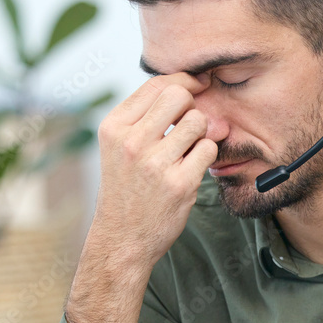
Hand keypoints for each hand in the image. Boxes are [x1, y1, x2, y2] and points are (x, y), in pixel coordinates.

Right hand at [65, 73, 216, 322]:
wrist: (122, 239)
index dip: (185, 82)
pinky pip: (208, 150)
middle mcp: (131, 141)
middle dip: (192, 108)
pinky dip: (205, 157)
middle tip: (188, 128)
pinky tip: (191, 170)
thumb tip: (200, 92)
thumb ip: (151, 117)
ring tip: (186, 153)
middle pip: (180, 97)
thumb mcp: (121, 147)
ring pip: (198, 122)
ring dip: (200, 135)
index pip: (157, 84)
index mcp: (114, 127)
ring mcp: (155, 163)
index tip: (198, 88)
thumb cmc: (126, 190)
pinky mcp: (179, 184)